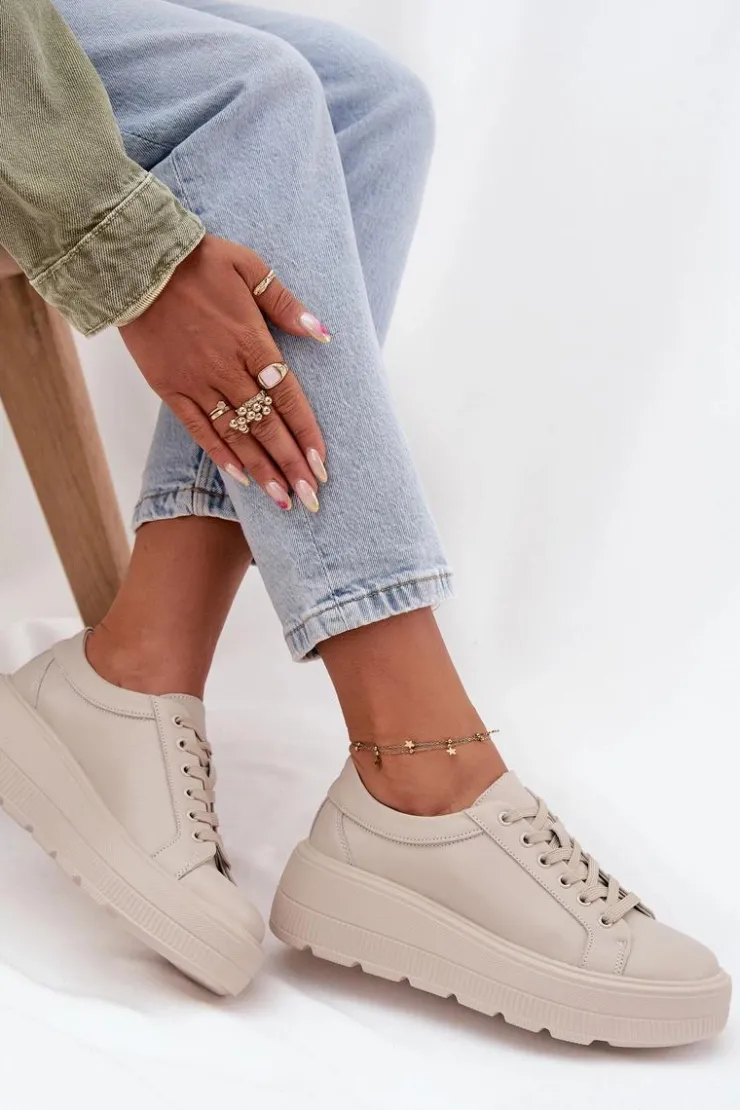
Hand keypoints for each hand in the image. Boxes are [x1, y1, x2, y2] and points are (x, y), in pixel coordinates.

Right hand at [120, 234, 329, 510]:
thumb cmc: (197, 261)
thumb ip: (285, 304)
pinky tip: (241, 478)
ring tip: (282, 500)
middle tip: (311, 497)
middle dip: (290, 464)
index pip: (287, 397)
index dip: (306, 433)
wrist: (134, 263)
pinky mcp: (169, 389)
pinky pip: (199, 429)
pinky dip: (221, 455)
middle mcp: (226, 368)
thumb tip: (322, 333)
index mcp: (251, 340)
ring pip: (236, 435)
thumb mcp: (249, 267)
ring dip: (261, 469)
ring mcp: (196, 382)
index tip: (322, 464)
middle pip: (266, 425)